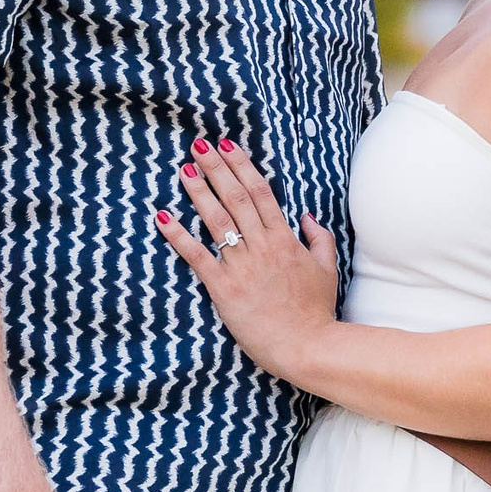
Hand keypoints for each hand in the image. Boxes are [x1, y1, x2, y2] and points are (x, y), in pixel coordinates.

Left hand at [153, 138, 340, 384]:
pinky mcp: (223, 288)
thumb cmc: (316, 311)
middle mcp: (262, 246)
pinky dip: (178, 235)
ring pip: (216, 220)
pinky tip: (163, 216)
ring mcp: (241, 266)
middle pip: (235, 198)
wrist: (306, 345)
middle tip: (199, 146)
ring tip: (184, 169)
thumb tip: (307, 216)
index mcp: (285, 239)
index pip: (260, 192)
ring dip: (198, 191)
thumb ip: (319, 238)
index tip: (227, 146)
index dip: (242, 166)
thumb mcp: (327, 268)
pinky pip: (196, 256)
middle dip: (216, 168)